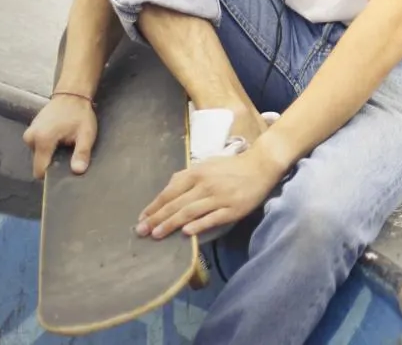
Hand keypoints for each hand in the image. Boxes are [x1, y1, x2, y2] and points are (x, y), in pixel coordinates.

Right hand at [23, 94, 97, 179]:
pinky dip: (48, 147)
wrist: (72, 95)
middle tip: (69, 153)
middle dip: (53, 163)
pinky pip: (38, 147)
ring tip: (66, 143)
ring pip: (39, 155)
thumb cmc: (80, 114)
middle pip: (39, 163)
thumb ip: (81, 153)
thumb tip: (77, 171)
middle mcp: (30, 138)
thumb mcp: (86, 134)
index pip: (40, 170)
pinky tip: (60, 139)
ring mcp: (28, 134)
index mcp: (42, 140)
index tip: (65, 170)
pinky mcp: (31, 131)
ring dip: (51, 154)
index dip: (52, 175)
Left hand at [137, 148, 283, 239]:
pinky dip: (198, 226)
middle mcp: (205, 185)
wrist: (261, 166)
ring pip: (190, 212)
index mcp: (197, 173)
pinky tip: (186, 233)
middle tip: (141, 232)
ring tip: (157, 235)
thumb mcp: (206, 165)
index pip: (169, 192)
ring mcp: (219, 197)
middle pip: (176, 204)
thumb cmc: (231, 167)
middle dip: (156, 219)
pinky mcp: (232, 209)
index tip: (141, 219)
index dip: (154, 207)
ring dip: (171, 224)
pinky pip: (211, 219)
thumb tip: (167, 189)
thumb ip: (186, 176)